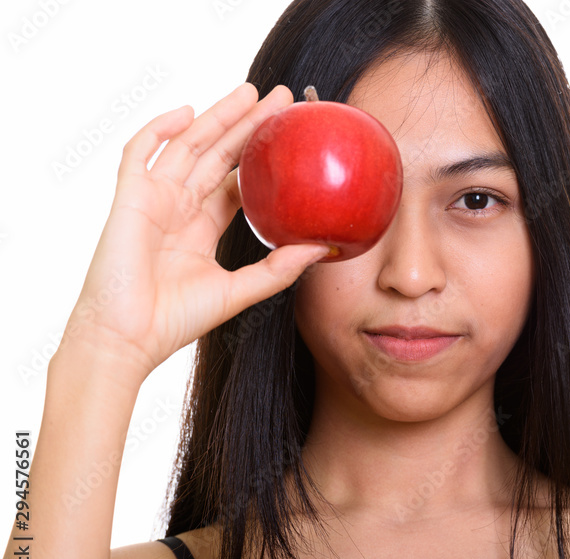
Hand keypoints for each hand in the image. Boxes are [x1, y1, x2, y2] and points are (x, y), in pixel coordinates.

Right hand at [61, 83, 328, 379]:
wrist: (127, 338)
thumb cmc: (177, 320)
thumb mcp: (240, 291)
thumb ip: (279, 269)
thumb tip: (325, 247)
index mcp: (203, 226)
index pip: (238, 180)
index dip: (262, 157)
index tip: (293, 136)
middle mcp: (180, 206)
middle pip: (218, 154)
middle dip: (248, 123)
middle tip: (283, 98)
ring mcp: (153, 199)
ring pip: (188, 144)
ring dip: (217, 116)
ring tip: (251, 92)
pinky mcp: (129, 198)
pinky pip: (139, 153)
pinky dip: (159, 129)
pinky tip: (188, 112)